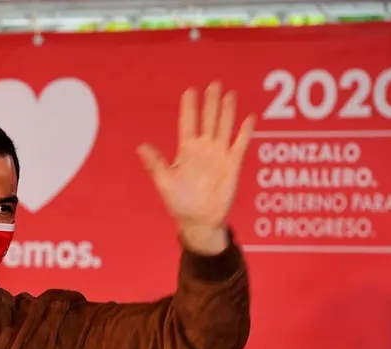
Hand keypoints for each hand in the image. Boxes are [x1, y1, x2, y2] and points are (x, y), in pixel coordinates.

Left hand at [137, 82, 255, 254]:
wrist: (199, 221)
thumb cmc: (179, 204)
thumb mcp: (164, 183)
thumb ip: (156, 164)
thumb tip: (141, 147)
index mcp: (185, 152)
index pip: (187, 125)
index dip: (189, 109)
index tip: (189, 91)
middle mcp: (203, 150)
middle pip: (208, 121)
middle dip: (210, 103)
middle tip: (214, 84)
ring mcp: (218, 155)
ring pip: (224, 128)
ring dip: (226, 111)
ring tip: (229, 94)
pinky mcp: (232, 165)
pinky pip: (240, 145)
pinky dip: (244, 132)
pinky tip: (249, 118)